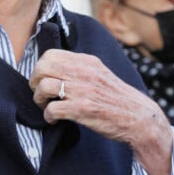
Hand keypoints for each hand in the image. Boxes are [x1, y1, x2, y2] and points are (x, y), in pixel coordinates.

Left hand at [29, 49, 172, 174]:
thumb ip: (80, 69)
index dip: (40, 68)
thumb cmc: (116, 99)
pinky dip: (48, 116)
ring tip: (46, 107)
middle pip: (42, 68)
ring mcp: (83, 90)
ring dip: (39, 100)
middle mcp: (84, 73)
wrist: (139, 118)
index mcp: (87, 62)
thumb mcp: (100, 74)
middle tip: (41, 95)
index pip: (50, 54)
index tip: (43, 80)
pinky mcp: (83, 109)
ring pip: (44, 87)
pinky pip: (52, 109)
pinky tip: (54, 120)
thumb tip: (54, 69)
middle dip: (34, 83)